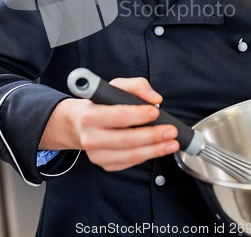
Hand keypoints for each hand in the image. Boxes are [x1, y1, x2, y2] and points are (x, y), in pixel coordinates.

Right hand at [39, 77, 178, 170]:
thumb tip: (154, 98)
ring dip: (155, 150)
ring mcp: (96, 154)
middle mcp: (91, 137)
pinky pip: (129, 162)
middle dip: (153, 135)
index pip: (119, 116)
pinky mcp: (104, 164)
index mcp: (91, 115)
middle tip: (170, 130)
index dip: (139, 115)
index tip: (155, 111)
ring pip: (131, 155)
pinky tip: (157, 149)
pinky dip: (146, 156)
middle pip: (128, 139)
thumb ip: (136, 86)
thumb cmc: (100, 104)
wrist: (80, 123)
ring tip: (171, 143)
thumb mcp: (115, 86)